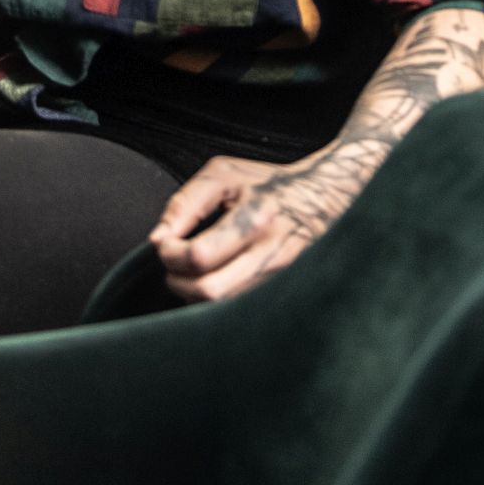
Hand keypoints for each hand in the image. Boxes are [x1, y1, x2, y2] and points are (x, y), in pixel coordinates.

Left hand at [151, 139, 383, 304]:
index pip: (199, 256)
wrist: (325, 198)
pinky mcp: (284, 294)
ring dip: (194, 294)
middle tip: (172, 266)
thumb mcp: (224, 174)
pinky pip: (239, 310)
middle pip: (210, 292)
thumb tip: (157, 239)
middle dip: (178, 282)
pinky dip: (216, 302)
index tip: (164, 244)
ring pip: (223, 308)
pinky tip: (215, 280)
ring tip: (193, 272)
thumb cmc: (266, 183)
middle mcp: (271, 253)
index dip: (170, 254)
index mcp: (255, 218)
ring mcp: (281, 279)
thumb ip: (186, 202)